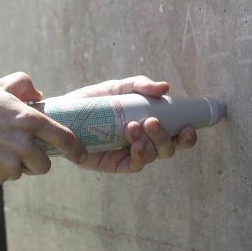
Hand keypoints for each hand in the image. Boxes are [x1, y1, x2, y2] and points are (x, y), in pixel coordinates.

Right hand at [0, 72, 86, 185]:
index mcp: (28, 120)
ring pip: (23, 172)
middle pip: (44, 165)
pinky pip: (3, 179)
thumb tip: (41, 96)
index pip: (64, 138)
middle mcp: (22, 144)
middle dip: (36, 160)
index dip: (76, 149)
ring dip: (15, 165)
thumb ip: (24, 84)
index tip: (82, 154)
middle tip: (20, 149)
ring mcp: (7, 164)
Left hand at [62, 76, 196, 172]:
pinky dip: (139, 155)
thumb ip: (139, 85)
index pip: (176, 134)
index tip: (189, 126)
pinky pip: (134, 165)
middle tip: (151, 122)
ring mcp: (129, 155)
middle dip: (166, 137)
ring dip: (150, 143)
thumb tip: (165, 87)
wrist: (63, 115)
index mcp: (149, 125)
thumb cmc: (93, 101)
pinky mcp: (115, 165)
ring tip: (133, 127)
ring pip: (153, 156)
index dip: (187, 135)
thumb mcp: (117, 88)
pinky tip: (134, 144)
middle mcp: (143, 142)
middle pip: (168, 149)